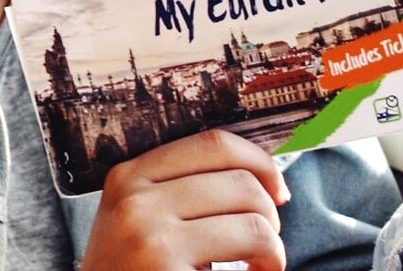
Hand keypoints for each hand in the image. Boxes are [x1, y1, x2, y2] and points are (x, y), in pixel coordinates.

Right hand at [79, 129, 289, 270]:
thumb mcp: (138, 222)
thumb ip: (178, 191)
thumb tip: (258, 173)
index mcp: (127, 176)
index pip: (212, 144)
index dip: (258, 162)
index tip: (274, 189)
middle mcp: (134, 199)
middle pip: (240, 181)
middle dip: (269, 212)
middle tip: (263, 243)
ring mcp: (150, 234)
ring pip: (253, 218)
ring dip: (272, 245)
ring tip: (259, 265)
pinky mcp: (167, 265)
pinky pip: (253, 249)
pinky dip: (269, 265)